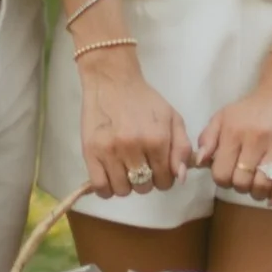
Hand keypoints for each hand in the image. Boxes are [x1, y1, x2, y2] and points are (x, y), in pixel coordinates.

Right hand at [74, 50, 196, 198]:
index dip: (164, 177)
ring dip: (126, 184)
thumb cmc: (145, 100)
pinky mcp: (90, 152)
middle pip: (144, 187)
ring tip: (124, 168)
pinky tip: (110, 176)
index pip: (165, 181)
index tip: (157, 167)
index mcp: (157, 139)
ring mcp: (110, 151)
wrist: (112, 80)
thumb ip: (181, 148)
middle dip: (145, 180)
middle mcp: (134, 148)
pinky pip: (100, 187)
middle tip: (140, 164)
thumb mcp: (172, 118)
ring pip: (122, 190)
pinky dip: (106, 188)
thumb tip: (180, 178)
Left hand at [198, 52, 271, 205]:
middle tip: (244, 180)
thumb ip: (208, 139)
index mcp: (233, 132)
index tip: (228, 175)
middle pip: (241, 182)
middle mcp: (254, 140)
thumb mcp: (223, 117)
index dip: (222, 180)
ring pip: (263, 185)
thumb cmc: (251, 108)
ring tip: (257, 187)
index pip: (221, 173)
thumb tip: (199, 163)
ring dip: (257, 193)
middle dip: (240, 187)